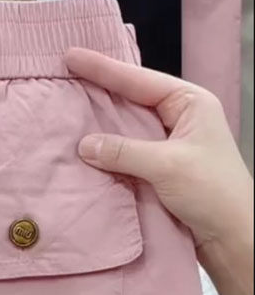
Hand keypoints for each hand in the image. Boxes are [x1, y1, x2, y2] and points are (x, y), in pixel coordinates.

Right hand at [65, 48, 252, 251]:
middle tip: (64, 78)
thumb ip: (124, 152)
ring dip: (99, 125)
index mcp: (190, 104)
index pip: (140, 81)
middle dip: (99, 91)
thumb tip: (84, 144)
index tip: (72, 58)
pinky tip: (82, 150)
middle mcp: (178, 119)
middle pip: (131, 99)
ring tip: (67, 110)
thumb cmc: (212, 192)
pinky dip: (104, 152)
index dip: (104, 69)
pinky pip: (124, 155)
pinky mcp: (157, 171)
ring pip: (126, 128)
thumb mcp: (167, 165)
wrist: (229, 236)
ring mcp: (167, 146)